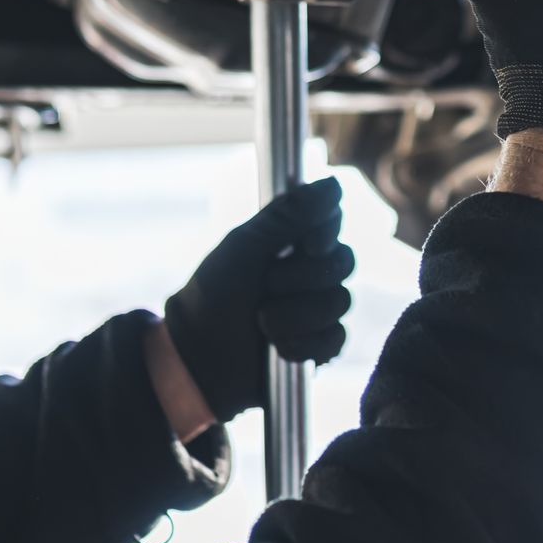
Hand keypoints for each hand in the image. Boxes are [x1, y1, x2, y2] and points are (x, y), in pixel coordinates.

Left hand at [162, 177, 354, 422]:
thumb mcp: (243, 249)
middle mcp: (309, 268)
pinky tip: (279, 348)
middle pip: (344, 261)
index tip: (307, 246)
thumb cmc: (212, 296)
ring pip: (340, 302)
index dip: (326, 232)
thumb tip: (333, 183)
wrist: (197, 359)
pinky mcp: (320, 343)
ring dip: (297, 316)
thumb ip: (288, 216)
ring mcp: (317, 306)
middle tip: (266, 288)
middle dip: (302, 280)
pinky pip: (337, 339)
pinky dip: (306, 344)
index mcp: (290, 238)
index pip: (332, 219)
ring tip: (263, 323)